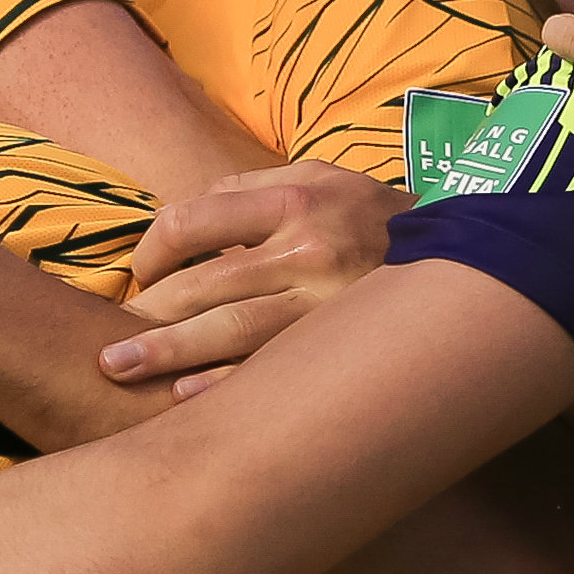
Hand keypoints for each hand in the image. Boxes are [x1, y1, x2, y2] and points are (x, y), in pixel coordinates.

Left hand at [105, 163, 409, 395]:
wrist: (468, 255)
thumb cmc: (371, 216)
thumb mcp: (320, 177)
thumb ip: (249, 189)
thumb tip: (179, 217)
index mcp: (297, 200)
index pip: (194, 221)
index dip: (152, 250)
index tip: (140, 276)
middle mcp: (310, 251)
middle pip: (204, 284)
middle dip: (147, 315)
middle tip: (105, 346)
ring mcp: (327, 305)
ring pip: (231, 332)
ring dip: (167, 353)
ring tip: (119, 368)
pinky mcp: (343, 347)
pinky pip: (273, 369)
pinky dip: (224, 385)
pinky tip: (183, 396)